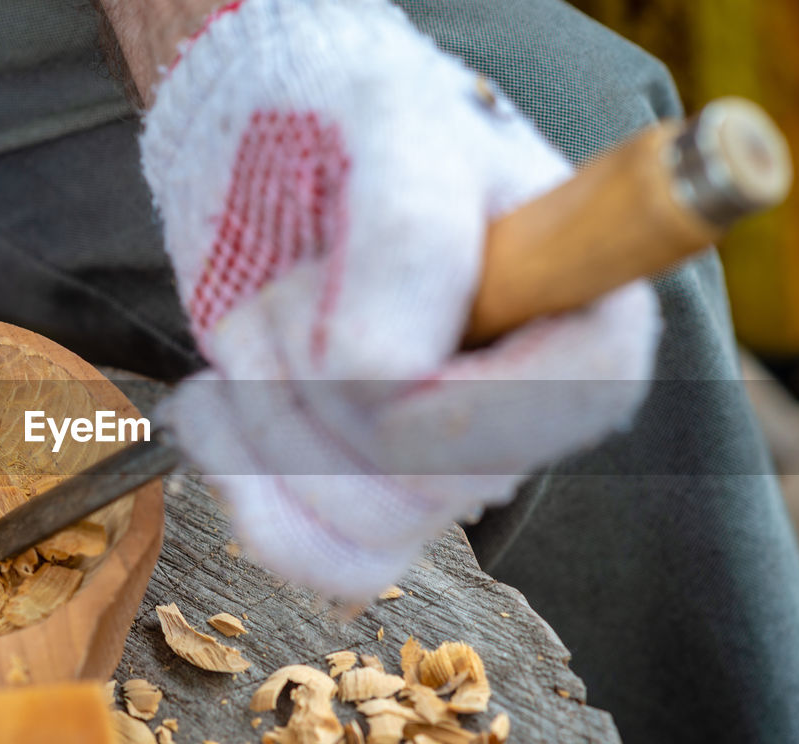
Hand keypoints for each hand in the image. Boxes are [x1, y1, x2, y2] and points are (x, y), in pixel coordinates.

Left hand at [138, 0, 659, 599]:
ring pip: (353, 528)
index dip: (412, 391)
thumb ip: (409, 243)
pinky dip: (240, 485)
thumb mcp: (395, 134)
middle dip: (309, 383)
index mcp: (589, 332)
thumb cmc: (353, 128)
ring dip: (263, 416)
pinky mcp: (366, 490)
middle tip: (283, 286)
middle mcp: (528, 416)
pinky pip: (315, 559)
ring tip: (250, 321)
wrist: (278, 156)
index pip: (524, 422)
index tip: (341, 307)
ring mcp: (444, 467)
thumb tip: (382, 379)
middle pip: (419, 488)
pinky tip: (209, 403)